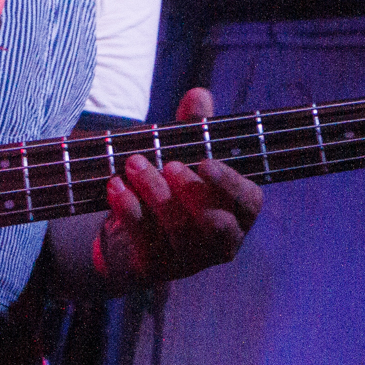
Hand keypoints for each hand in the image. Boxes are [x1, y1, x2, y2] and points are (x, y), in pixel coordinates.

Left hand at [96, 87, 262, 285]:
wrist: (125, 236)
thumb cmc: (167, 189)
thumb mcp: (179, 154)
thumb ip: (192, 128)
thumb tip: (199, 94)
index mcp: (237, 212)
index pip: (249, 202)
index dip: (230, 183)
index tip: (204, 162)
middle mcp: (220, 241)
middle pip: (216, 224)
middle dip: (191, 191)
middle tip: (167, 163)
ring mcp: (189, 260)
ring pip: (178, 231)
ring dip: (154, 193)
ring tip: (133, 164)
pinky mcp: (156, 269)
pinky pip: (145, 242)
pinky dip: (129, 210)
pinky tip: (115, 186)